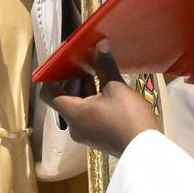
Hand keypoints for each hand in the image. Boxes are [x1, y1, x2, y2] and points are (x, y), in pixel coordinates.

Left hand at [41, 40, 157, 156]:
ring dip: (82, 89)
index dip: (52, 77)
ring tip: (97, 73)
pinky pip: (85, 115)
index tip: (64, 63)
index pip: (48, 93)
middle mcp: (74, 125)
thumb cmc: (127, 117)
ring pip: (75, 106)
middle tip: (85, 63)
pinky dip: (90, 101)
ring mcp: (85, 133)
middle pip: (62, 98)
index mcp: (73, 113)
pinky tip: (105, 90)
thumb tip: (100, 42)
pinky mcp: (96, 137)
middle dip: (72, 79)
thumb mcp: (116, 87)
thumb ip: (104, 65)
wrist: (145, 150)